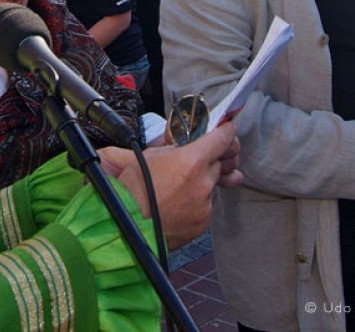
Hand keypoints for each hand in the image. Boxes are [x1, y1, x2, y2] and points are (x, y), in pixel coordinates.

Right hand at [107, 123, 241, 249]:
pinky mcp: (201, 222)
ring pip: (210, 186)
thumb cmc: (133, 191)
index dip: (226, 132)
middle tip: (190, 163)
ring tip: (175, 188)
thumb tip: (186, 147)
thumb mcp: (152, 155)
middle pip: (218, 164)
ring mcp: (204, 205)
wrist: (127, 224)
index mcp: (193, 161)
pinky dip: (194, 203)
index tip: (227, 131)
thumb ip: (177, 149)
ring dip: (199, 184)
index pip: (222, 139)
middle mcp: (203, 182)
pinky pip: (204, 206)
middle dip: (207, 161)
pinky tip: (176, 203)